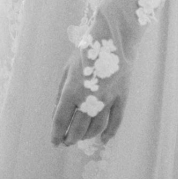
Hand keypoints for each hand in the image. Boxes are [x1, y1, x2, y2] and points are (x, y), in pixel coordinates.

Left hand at [51, 31, 128, 147]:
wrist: (114, 36)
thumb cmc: (87, 50)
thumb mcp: (67, 69)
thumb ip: (60, 93)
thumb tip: (57, 115)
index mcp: (72, 89)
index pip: (61, 120)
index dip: (56, 134)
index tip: (55, 142)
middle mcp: (89, 97)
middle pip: (78, 128)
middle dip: (71, 138)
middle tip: (68, 142)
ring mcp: (108, 98)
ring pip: (96, 127)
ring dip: (87, 136)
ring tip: (82, 138)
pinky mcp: (122, 96)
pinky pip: (116, 121)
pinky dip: (109, 133)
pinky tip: (103, 139)